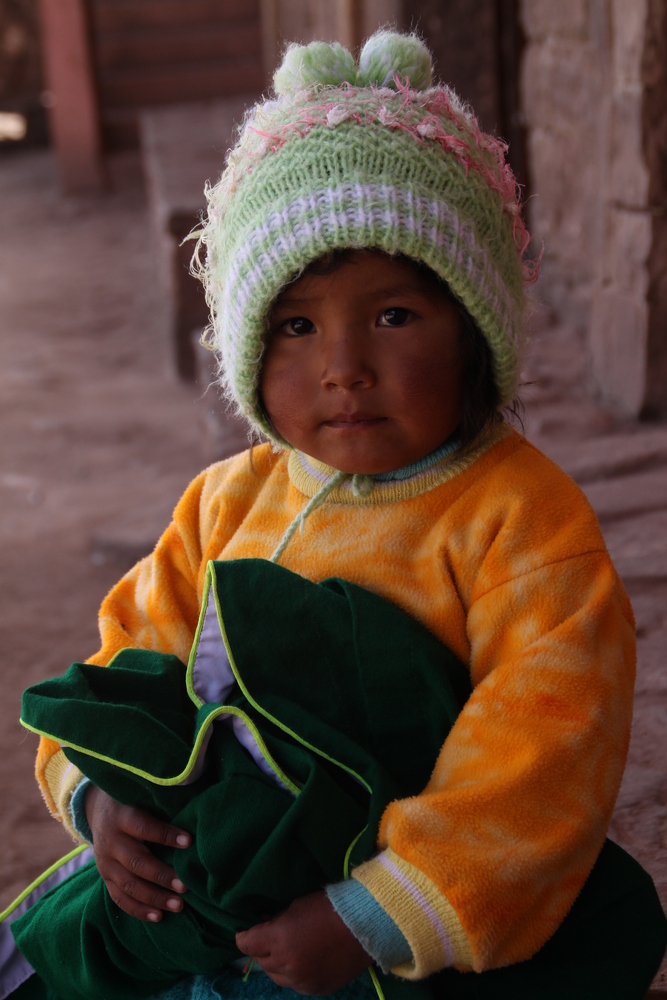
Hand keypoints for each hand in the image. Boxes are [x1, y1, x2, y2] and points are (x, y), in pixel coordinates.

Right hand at [84, 784, 190, 922]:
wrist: (98, 811)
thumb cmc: (133, 801)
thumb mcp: (141, 796)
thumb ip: (162, 806)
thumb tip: (195, 816)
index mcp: (121, 816)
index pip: (144, 827)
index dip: (166, 835)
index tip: (189, 842)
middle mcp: (111, 841)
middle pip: (136, 862)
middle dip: (162, 876)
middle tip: (185, 886)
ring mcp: (105, 863)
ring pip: (129, 884)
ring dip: (154, 897)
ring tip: (179, 905)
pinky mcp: (105, 878)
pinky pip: (120, 898)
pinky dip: (139, 909)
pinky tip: (159, 916)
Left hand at [236, 891, 371, 994]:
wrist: (364, 925)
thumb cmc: (329, 907)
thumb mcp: (296, 906)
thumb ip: (276, 920)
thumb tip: (263, 925)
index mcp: (279, 939)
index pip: (246, 944)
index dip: (244, 937)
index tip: (246, 932)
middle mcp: (286, 964)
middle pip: (261, 962)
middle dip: (262, 950)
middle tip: (270, 938)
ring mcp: (301, 981)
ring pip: (276, 977)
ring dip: (277, 964)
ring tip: (287, 951)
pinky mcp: (316, 989)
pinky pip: (295, 985)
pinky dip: (294, 974)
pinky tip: (304, 961)